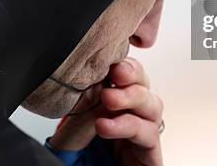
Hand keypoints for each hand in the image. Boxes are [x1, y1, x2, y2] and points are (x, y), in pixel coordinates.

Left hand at [49, 57, 163, 164]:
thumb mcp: (68, 140)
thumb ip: (71, 120)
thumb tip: (63, 92)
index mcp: (113, 110)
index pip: (126, 78)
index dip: (123, 65)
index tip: (108, 60)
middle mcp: (132, 120)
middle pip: (145, 86)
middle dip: (133, 74)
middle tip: (115, 72)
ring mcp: (143, 138)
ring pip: (153, 105)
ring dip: (132, 98)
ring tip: (110, 100)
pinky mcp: (150, 158)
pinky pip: (149, 135)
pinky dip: (130, 126)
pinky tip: (108, 125)